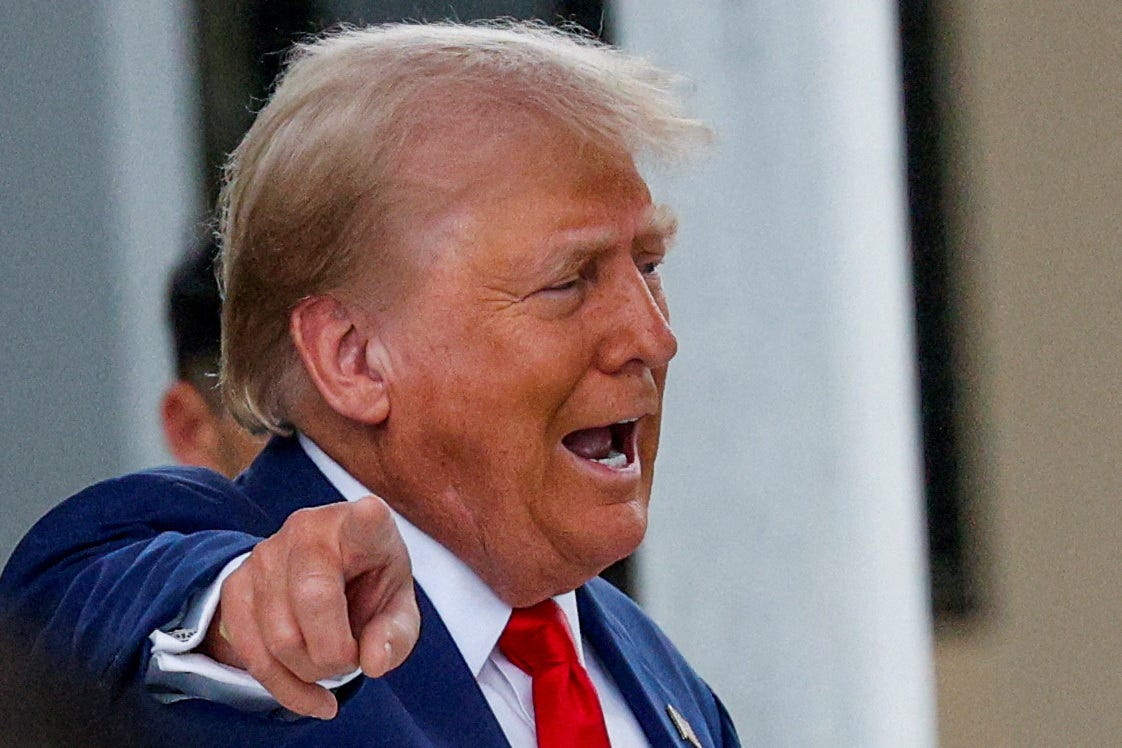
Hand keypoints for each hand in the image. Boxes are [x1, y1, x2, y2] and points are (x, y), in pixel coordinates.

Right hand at [200, 496, 419, 718]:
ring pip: (280, 637)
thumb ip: (396, 634)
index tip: (371, 513)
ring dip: (310, 672)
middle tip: (351, 659)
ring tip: (331, 665)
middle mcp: (309, 530)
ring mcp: (265, 554)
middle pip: (314, 601)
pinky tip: (311, 697)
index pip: (364, 522)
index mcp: (361, 529)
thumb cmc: (369, 588)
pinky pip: (250, 653)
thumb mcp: (397, 609)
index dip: (367, 519)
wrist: (323, 578)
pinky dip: (285, 688)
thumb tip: (373, 662)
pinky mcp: (235, 583)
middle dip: (335, 653)